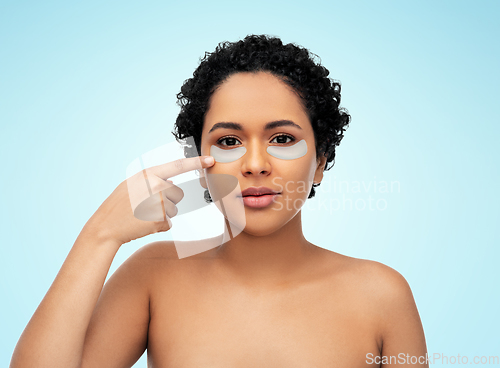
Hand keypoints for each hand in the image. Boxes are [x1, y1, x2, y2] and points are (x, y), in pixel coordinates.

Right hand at [81, 156, 214, 245]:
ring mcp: (159, 203)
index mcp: (149, 175)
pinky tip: (143, 224)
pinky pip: (169, 223)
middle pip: (178, 194)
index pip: (178, 166)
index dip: (196, 162)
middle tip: (147, 205)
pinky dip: (159, 225)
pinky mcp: (161, 220)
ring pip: (174, 209)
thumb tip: (174, 183)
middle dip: (168, 200)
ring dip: (163, 214)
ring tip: (142, 215)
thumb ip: (152, 180)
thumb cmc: (118, 205)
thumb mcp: (132, 185)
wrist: (105, 227)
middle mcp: (156, 187)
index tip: (210, 160)